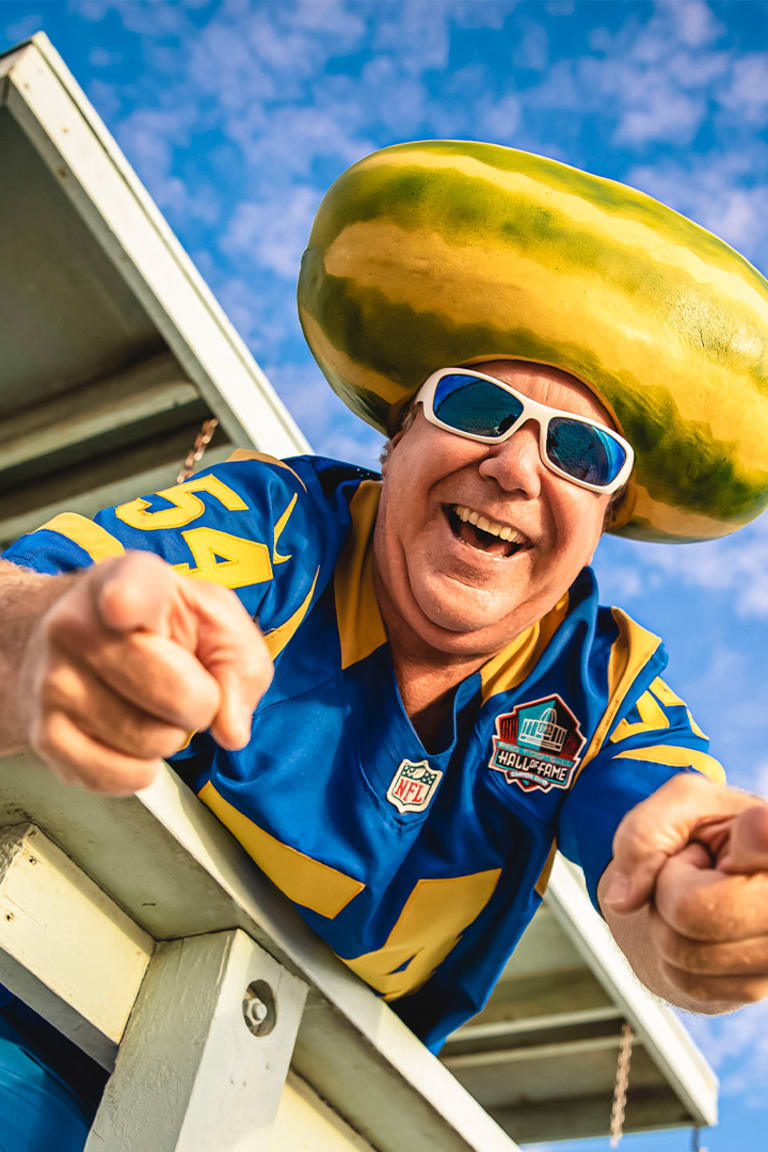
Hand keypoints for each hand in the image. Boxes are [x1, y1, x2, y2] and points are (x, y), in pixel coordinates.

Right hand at [16, 552, 272, 794]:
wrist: (74, 643)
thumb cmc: (157, 627)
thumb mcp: (214, 620)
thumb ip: (241, 664)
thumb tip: (231, 729)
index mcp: (129, 582)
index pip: (127, 594)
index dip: (128, 602)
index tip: (121, 606)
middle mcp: (78, 627)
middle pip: (174, 694)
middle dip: (200, 703)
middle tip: (183, 685)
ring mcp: (54, 683)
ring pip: (150, 741)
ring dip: (168, 736)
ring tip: (150, 705)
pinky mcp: (44, 736)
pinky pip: (121, 777)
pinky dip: (140, 769)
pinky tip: (128, 735)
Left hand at [599, 773, 767, 1010]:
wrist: (712, 879)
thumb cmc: (702, 835)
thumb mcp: (676, 805)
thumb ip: (644, 832)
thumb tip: (623, 900)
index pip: (762, 838)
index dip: (753, 839)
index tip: (752, 828)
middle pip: (692, 910)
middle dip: (667, 889)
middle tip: (692, 870)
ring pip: (684, 951)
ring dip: (667, 923)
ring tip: (697, 896)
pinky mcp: (758, 987)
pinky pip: (686, 980)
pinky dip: (673, 954)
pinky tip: (701, 927)